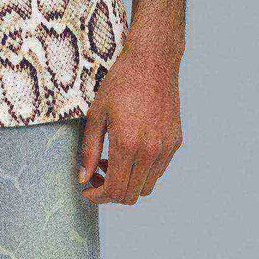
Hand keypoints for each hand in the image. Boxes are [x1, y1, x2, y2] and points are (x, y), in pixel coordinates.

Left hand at [77, 35, 182, 204]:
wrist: (152, 62)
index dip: (98, 197)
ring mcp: (165, 148)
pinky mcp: (175, 143)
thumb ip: (89, 149)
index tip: (88, 191)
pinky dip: (142, 171)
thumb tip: (84, 177)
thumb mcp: (97, 113)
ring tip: (111, 163)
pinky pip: (158, 170)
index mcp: (127, 144)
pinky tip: (129, 152)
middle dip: (110, 193)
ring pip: (146, 187)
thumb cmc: (121, 82)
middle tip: (96, 177)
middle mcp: (150, 151)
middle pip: (131, 195)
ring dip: (127, 183)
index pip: (115, 190)